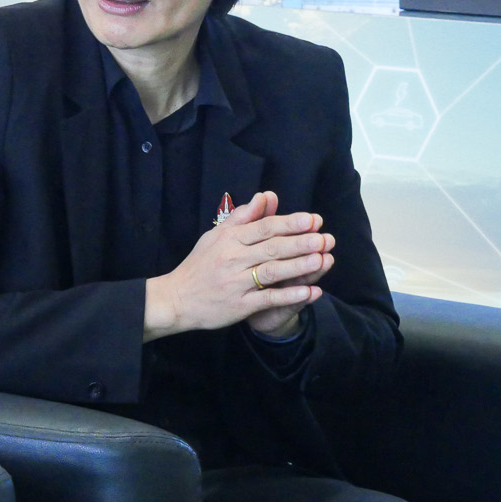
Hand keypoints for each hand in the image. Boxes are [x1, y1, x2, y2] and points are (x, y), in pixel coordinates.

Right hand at [143, 191, 332, 341]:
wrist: (175, 299)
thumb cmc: (199, 265)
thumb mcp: (216, 236)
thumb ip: (243, 216)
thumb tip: (266, 196)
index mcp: (229, 239)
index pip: (264, 228)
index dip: (289, 223)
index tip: (313, 220)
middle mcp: (233, 259)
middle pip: (271, 248)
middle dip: (300, 242)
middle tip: (325, 238)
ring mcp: (236, 283)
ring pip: (272, 271)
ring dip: (298, 266)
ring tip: (322, 260)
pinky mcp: (239, 305)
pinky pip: (268, 298)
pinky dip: (289, 295)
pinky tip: (310, 292)